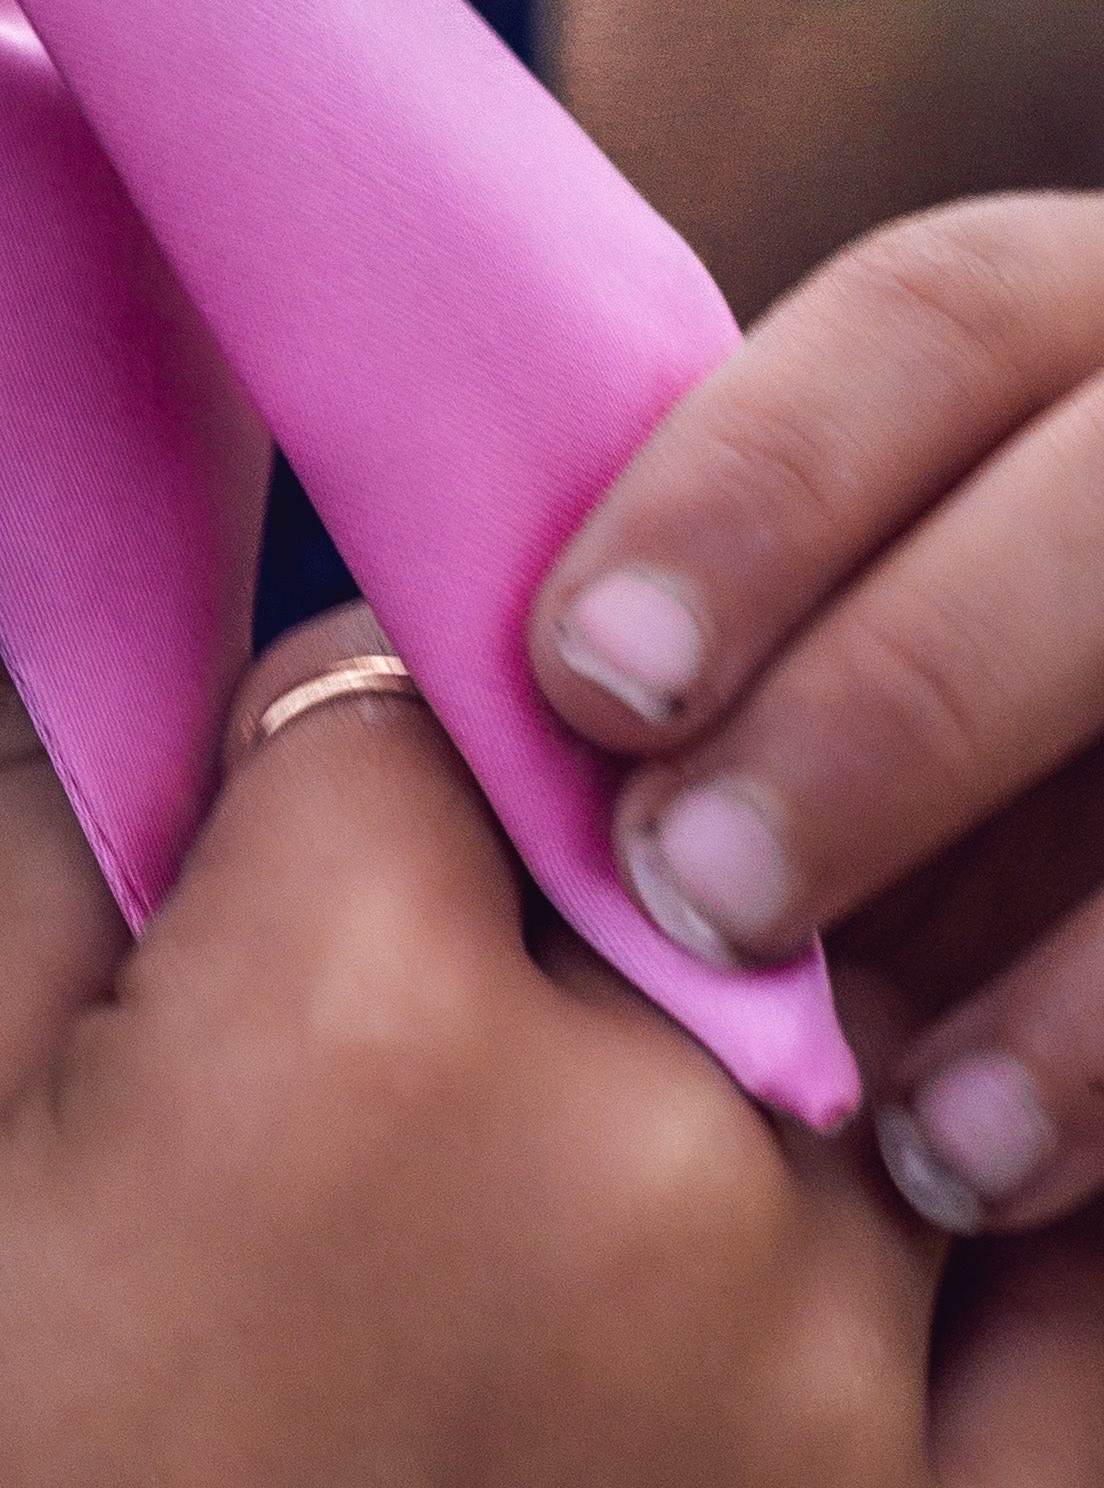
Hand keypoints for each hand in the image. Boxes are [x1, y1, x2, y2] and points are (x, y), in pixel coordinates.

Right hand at [0, 622, 1103, 1487]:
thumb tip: (150, 559)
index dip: (338, 747)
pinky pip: (1074, 1309)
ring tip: (569, 1195)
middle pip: (658, 852)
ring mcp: (832, 1400)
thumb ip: (51, 797)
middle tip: (415, 1027)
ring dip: (743, 1057)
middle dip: (547, 890)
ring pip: (859, 1045)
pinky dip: (1004, 1228)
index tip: (295, 820)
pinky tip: (889, 1210)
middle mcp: (640, 1168)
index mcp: (347, 1016)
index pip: (412, 693)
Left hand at [535, 198, 1103, 1241]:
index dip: (754, 485)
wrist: (1060, 738)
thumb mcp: (863, 564)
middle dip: (890, 704)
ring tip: (870, 1114)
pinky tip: (988, 1172)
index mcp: (1090, 315)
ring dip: (1061, 955)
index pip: (935, 319)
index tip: (580, 669)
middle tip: (692, 890)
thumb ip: (734, 579)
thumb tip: (449, 676)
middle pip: (1101, 509)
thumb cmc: (909, 673)